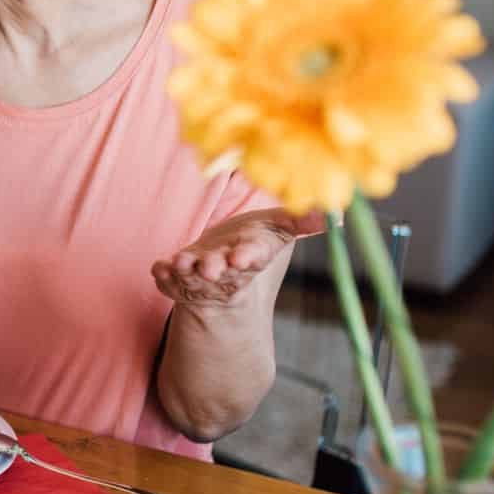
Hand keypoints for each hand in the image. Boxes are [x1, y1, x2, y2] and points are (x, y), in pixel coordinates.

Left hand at [151, 208, 325, 309]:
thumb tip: (335, 214)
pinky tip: (158, 267)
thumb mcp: (279, 227)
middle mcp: (225, 268)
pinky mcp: (178, 276)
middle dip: (214, 269)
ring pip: (192, 276)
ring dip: (186, 271)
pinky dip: (163, 275)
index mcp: (250, 256)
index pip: (251, 257)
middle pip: (221, 270)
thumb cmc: (254, 239)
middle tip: (208, 267)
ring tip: (179, 263)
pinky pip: (168, 279)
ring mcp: (200, 275)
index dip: (246, 257)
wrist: (225, 262)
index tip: (241, 257)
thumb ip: (301, 221)